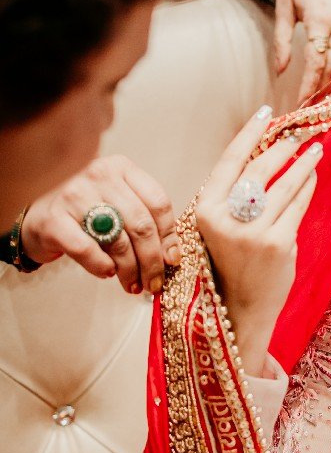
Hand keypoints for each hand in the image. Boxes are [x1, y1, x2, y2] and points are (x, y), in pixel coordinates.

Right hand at [19, 156, 178, 294]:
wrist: (37, 213)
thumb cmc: (84, 210)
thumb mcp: (116, 201)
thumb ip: (142, 217)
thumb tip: (171, 254)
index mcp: (121, 167)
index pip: (157, 202)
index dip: (169, 235)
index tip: (172, 260)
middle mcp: (99, 175)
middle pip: (141, 224)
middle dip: (152, 259)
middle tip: (154, 281)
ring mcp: (74, 195)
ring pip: (117, 239)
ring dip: (130, 269)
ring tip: (134, 285)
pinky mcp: (54, 219)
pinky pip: (86, 249)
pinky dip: (101, 266)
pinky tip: (107, 273)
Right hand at [195, 108, 322, 377]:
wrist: (241, 309)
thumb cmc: (229, 262)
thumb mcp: (216, 227)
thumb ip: (231, 196)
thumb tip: (261, 152)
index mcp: (205, 212)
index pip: (229, 162)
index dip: (249, 134)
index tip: (266, 113)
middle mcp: (227, 221)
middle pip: (260, 169)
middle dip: (282, 147)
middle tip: (297, 133)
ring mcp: (255, 233)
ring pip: (285, 185)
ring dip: (302, 163)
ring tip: (314, 149)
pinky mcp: (280, 244)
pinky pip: (298, 205)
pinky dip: (307, 186)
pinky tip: (312, 175)